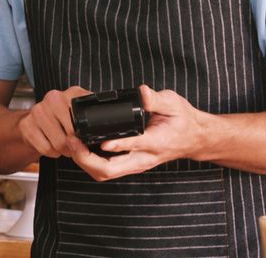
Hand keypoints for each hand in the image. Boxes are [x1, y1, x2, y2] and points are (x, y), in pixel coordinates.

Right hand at [18, 86, 90, 158]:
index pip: (85, 117)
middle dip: (75, 144)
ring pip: (59, 144)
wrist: (31, 121)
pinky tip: (51, 145)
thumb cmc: (60, 118)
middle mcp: (53, 98)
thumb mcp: (80, 110)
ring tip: (63, 145)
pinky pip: (45, 148)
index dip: (86, 133)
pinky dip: (51, 152)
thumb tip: (115, 126)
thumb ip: (94, 113)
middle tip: (74, 144)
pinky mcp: (26, 125)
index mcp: (72, 93)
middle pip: (72, 134)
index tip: (85, 138)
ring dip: (63, 150)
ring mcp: (38, 111)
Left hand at [71, 85, 207, 180]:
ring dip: (84, 162)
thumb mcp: (174, 104)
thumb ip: (156, 99)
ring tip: (71, 143)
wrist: (194, 139)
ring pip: (105, 173)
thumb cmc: (183, 120)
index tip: (101, 141)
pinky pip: (106, 169)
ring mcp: (135, 164)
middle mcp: (144, 158)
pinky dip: (89, 162)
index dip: (116, 144)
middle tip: (72, 141)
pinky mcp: (129, 164)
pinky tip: (79, 147)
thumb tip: (142, 92)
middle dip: (86, 159)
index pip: (134, 145)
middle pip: (111, 169)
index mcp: (157, 142)